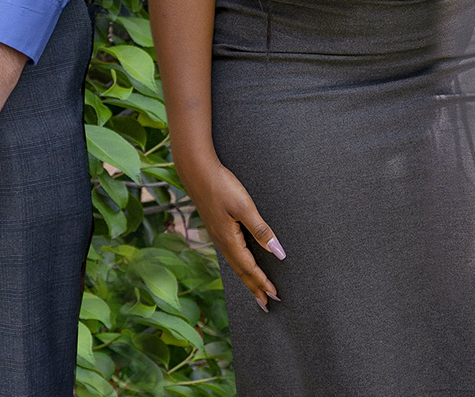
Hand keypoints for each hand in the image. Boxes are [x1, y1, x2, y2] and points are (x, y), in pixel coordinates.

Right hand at [176, 150, 283, 309]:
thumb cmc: (221, 185)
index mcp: (229, 239)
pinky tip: (241, 262)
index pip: (249, 268)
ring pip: (234, 263)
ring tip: (255, 290)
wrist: (196, 169)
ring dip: (246, 278)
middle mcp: (221, 241)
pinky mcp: (215, 226)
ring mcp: (216, 234)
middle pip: (240, 271)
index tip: (275, 296)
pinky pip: (230, 253)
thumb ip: (261, 230)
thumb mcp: (244, 207)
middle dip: (253, 288)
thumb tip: (278, 253)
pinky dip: (239, 265)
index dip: (262, 282)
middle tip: (266, 305)